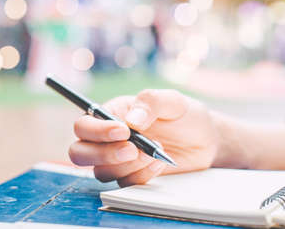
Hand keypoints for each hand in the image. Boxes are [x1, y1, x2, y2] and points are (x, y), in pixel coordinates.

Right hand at [69, 89, 219, 186]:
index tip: (123, 131)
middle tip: (132, 150)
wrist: (205, 140)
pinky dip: (141, 175)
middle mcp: (107, 139)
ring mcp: (118, 161)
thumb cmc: (184, 115)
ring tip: (154, 152)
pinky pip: (125, 184)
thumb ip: (150, 102)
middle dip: (103, 154)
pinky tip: (158, 163)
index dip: (97, 131)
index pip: (84, 126)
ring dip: (128, 165)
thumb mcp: (172, 100)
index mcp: (110, 115)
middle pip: (80, 153)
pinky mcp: (132, 176)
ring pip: (101, 172)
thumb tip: (132, 120)